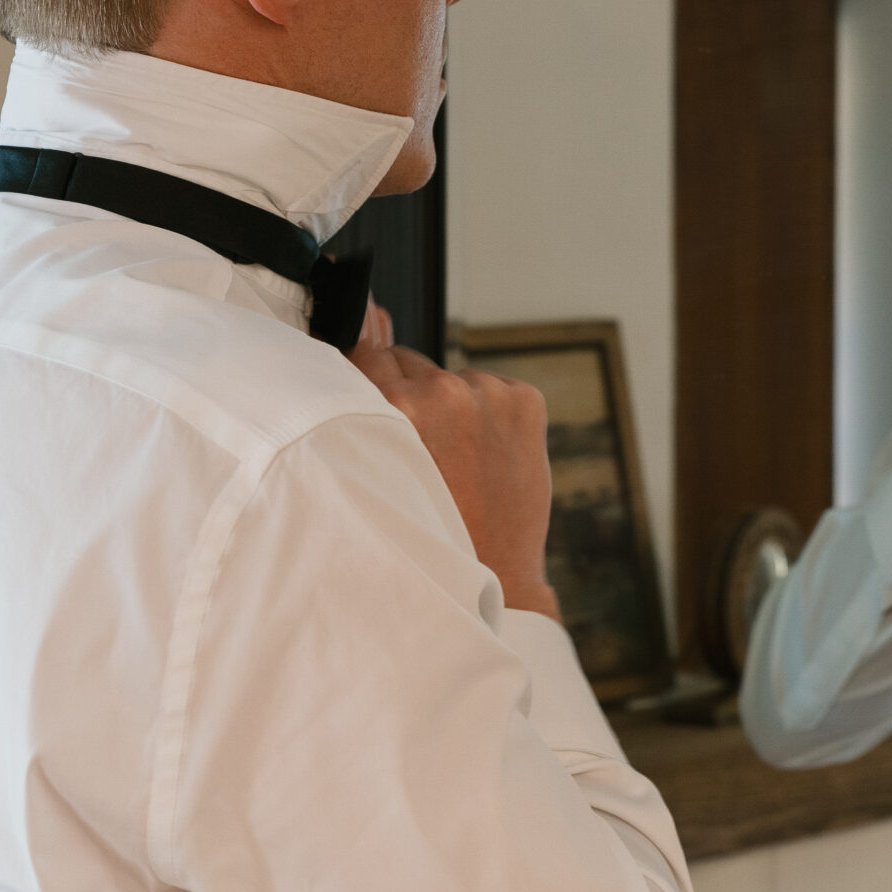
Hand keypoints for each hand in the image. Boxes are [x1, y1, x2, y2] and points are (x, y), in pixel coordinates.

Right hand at [348, 314, 561, 619]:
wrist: (492, 576)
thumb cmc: (426, 532)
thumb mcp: (378, 468)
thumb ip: (372, 397)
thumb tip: (374, 316)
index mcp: (388, 409)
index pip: (367, 354)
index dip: (371, 383)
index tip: (378, 405)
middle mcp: (438, 393)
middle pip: (410, 363)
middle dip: (411, 396)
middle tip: (420, 452)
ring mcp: (486, 394)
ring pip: (453, 380)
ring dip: (454, 407)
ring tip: (457, 465)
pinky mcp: (524, 400)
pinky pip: (494, 390)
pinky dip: (491, 416)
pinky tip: (486, 459)